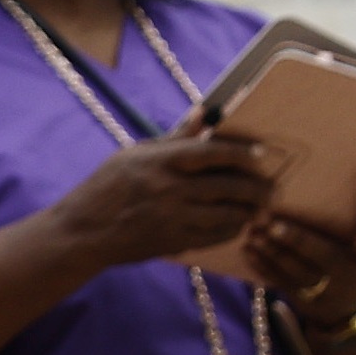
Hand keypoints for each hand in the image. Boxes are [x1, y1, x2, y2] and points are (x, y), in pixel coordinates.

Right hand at [42, 125, 278, 271]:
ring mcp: (173, 217)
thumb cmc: (108, 186)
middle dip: (257, 188)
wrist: (82, 231)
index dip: (243, 153)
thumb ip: (175, 138)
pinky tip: (238, 225)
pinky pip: (215, 236)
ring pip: (228, 214)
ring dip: (249, 211)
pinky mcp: (174, 241)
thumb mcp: (135, 154)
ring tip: (261, 208)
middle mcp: (170, 188)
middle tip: (273, 189)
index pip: (213, 153)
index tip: (262, 155)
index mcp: (161, 161)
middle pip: (229, 186)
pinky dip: (232, 230)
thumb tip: (205, 112)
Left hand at [246, 207, 355, 328]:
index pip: (324, 253)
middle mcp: (333, 284)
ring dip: (265, 252)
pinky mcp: (300, 301)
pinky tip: (247, 250)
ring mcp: (315, 295)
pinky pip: (278, 282)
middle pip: (299, 262)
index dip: (300, 241)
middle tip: (256, 222)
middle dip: (275, 243)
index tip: (276, 227)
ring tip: (250, 232)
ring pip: (286, 272)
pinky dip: (261, 266)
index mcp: (352, 268)